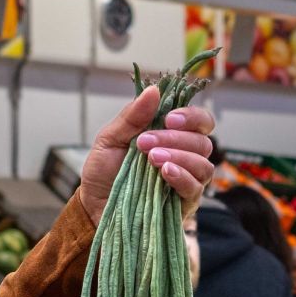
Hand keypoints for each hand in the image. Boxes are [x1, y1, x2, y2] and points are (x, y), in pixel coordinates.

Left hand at [77, 86, 216, 223]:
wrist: (92, 206)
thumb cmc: (104, 172)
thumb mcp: (110, 139)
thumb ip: (132, 116)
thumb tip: (153, 90)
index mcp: (171, 137)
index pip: (200, 122)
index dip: (192, 117)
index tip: (169, 119)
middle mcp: (184, 158)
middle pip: (202, 142)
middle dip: (175, 138)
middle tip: (145, 143)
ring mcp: (186, 182)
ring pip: (203, 165)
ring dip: (180, 157)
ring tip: (152, 159)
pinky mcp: (183, 205)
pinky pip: (195, 189)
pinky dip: (182, 177)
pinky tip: (165, 172)